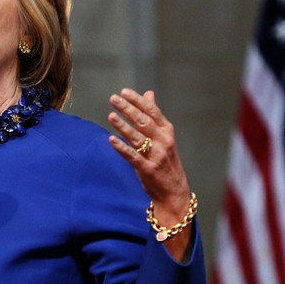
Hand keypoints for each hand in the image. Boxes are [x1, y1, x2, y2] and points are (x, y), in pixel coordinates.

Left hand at [108, 88, 193, 260]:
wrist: (174, 191)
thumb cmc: (165, 162)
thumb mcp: (163, 137)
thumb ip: (153, 116)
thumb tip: (149, 93)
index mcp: (167, 131)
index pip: (152, 111)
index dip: (138, 101)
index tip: (124, 91)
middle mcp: (164, 141)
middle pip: (143, 121)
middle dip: (128, 109)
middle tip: (113, 98)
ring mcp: (156, 156)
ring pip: (137, 137)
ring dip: (123, 126)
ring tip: (111, 115)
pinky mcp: (148, 169)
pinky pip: (133, 157)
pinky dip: (122, 148)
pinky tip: (111, 140)